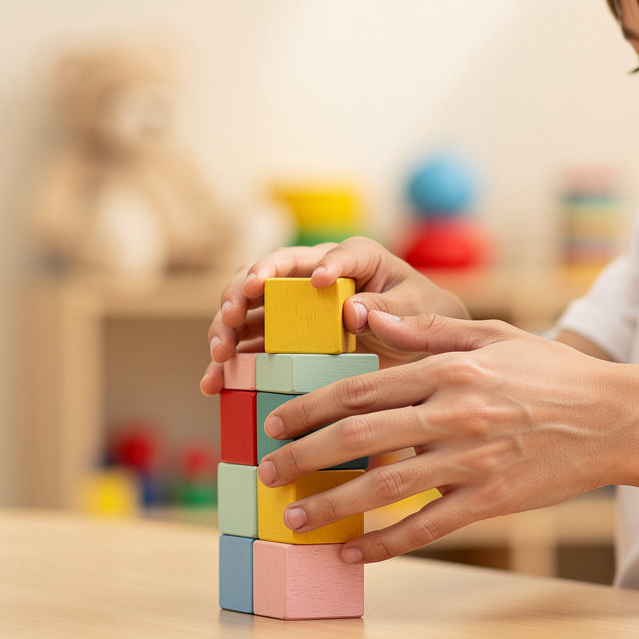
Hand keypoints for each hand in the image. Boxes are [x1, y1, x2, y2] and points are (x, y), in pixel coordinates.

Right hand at [199, 237, 468, 394]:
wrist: (422, 351)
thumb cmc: (425, 320)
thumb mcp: (423, 313)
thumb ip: (395, 311)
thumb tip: (352, 309)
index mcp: (355, 258)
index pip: (334, 255)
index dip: (323, 265)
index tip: (321, 282)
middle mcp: (313, 275)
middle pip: (267, 273)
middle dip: (243, 291)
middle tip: (232, 314)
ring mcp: (293, 308)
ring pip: (246, 308)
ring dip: (224, 329)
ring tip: (219, 353)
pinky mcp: (281, 339)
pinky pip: (247, 348)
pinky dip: (227, 367)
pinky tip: (213, 384)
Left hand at [258, 310, 638, 562]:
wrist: (618, 418)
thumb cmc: (549, 373)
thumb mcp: (489, 335)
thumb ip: (423, 328)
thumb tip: (364, 316)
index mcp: (447, 371)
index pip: (360, 388)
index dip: (310, 407)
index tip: (275, 421)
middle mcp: (452, 415)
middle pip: (360, 436)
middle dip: (305, 455)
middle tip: (268, 471)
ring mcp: (471, 461)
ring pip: (386, 485)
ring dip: (333, 503)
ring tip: (293, 517)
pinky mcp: (491, 501)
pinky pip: (428, 526)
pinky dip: (386, 543)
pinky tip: (352, 553)